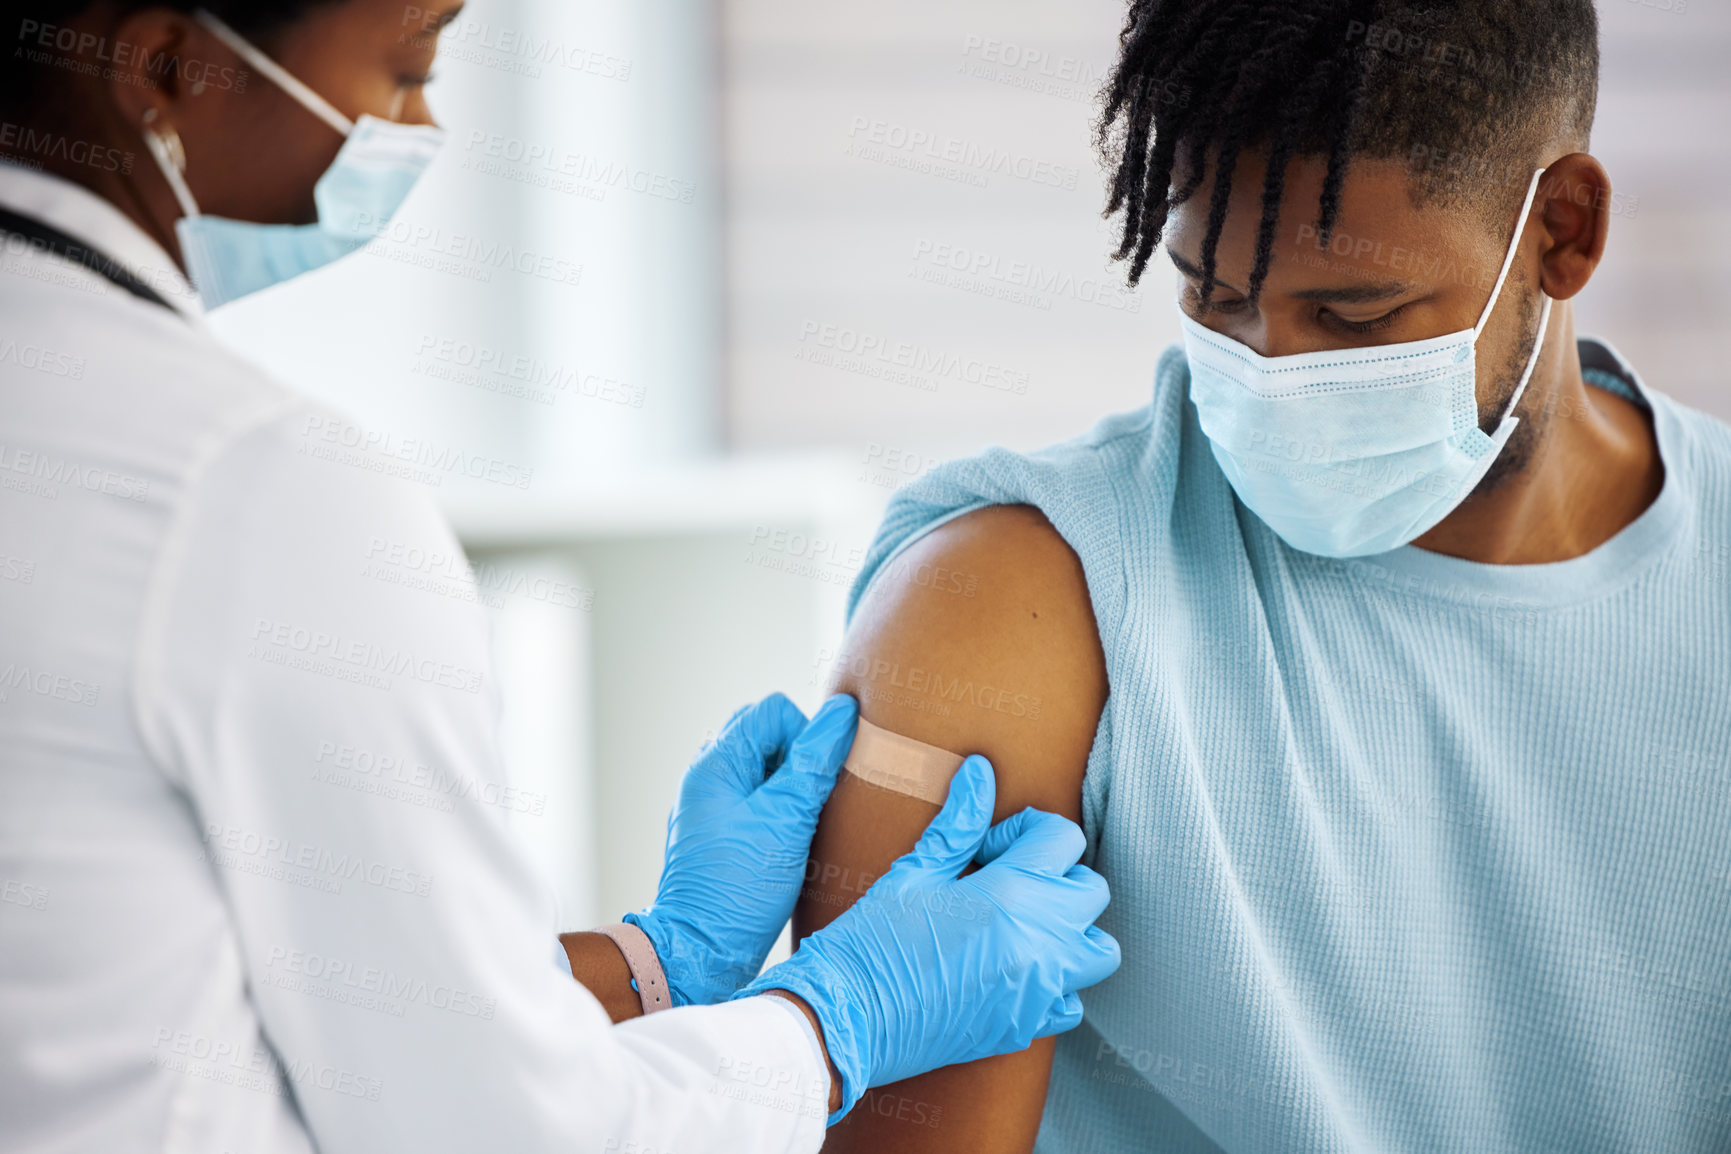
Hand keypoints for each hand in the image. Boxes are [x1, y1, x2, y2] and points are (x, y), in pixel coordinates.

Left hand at [626, 693, 858, 1005]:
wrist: (702, 951)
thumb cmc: (737, 889)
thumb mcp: (786, 820)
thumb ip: (814, 763)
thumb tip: (842, 713)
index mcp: (716, 763)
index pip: (775, 712)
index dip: (807, 735)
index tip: (819, 781)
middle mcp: (709, 776)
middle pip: (770, 735)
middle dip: (802, 759)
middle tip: (815, 800)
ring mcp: (714, 805)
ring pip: (767, 769)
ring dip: (795, 787)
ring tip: (806, 824)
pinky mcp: (723, 832)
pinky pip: (760, 800)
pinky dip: (784, 810)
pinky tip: (795, 842)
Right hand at [736, 755, 1120, 1119]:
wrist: (850, 1017)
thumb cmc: (874, 940)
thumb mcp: (915, 872)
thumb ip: (958, 823)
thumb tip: (980, 771)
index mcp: (1011, 894)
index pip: (1063, 838)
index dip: (1026, 830)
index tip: (988, 846)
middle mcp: (1039, 943)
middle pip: (1091, 890)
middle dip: (1057, 873)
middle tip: (1009, 878)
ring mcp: (1039, 989)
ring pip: (1099, 950)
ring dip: (1073, 930)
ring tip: (1026, 924)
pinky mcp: (1027, 1026)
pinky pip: (1073, 1001)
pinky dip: (1057, 983)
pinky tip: (1016, 970)